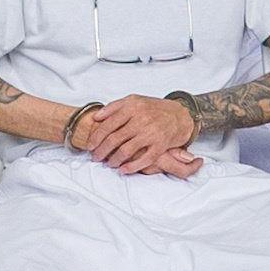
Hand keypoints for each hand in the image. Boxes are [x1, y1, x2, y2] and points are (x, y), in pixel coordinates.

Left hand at [71, 94, 197, 175]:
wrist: (180, 114)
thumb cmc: (154, 108)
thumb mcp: (133, 100)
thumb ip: (114, 107)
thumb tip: (96, 117)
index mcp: (132, 107)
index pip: (108, 124)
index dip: (96, 137)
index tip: (89, 146)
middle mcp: (141, 120)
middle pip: (114, 139)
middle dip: (101, 151)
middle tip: (95, 157)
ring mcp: (151, 133)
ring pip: (126, 150)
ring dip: (114, 160)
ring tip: (108, 164)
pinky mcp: (160, 145)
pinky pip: (144, 159)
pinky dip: (132, 167)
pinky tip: (123, 170)